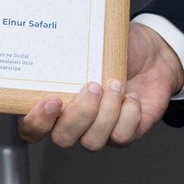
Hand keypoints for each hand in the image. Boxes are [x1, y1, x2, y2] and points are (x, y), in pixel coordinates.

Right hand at [18, 21, 183, 148]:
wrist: (151, 53)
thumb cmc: (114, 48)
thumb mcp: (90, 45)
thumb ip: (70, 51)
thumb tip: (56, 41)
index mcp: (55, 101)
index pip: (32, 126)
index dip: (36, 121)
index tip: (52, 100)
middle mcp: (73, 121)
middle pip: (62, 138)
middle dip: (78, 115)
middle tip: (92, 87)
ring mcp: (98, 130)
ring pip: (92, 141)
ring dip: (106, 113)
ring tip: (115, 85)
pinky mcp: (123, 134)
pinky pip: (121, 136)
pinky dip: (129, 115)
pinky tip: (131, 96)